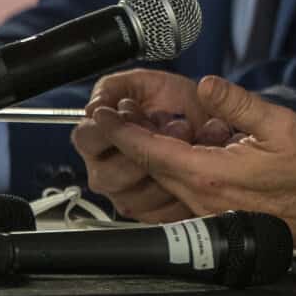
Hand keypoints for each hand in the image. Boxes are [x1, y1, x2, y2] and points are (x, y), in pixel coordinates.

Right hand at [74, 70, 212, 222]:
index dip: (111, 126)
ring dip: (169, 169)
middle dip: (148, 150)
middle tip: (176, 125)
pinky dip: (183, 189)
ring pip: (135, 197)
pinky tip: (197, 165)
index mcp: (95, 139)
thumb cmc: (175, 102)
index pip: (86, 139)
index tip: (133, 111)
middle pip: (108, 175)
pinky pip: (160, 212)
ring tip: (191, 139)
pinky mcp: (151, 211)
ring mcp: (126, 194)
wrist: (210, 121)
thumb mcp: (144, 82)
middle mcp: (104, 170)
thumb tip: (94, 106)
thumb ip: (113, 87)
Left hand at [86, 76, 295, 249]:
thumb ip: (238, 104)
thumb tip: (208, 85)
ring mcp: (210, 211)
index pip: (152, 151)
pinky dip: (169, 170)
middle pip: (151, 168)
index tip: (102, 115)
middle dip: (129, 141)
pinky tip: (174, 154)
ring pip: (164, 181)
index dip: (123, 131)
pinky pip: (182, 192)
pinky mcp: (220, 215)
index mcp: (211, 174)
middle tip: (114, 115)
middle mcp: (203, 198)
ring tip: (138, 130)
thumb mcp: (280, 124)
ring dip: (148, 156)